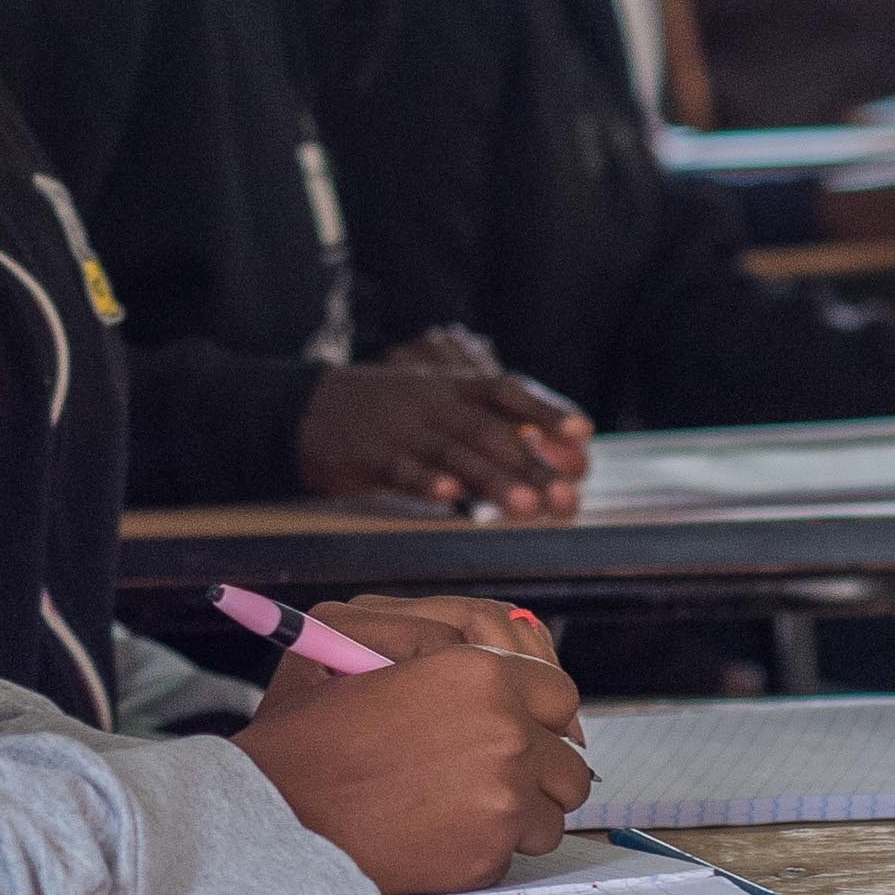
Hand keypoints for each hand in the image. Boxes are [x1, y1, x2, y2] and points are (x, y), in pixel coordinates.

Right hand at [237, 637, 593, 893]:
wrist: (276, 820)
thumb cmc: (306, 737)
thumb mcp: (347, 644)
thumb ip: (426, 630)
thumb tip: (491, 643)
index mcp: (477, 673)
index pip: (557, 693)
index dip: (540, 714)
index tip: (525, 728)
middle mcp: (504, 733)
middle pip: (569, 761)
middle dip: (540, 769)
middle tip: (497, 773)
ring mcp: (502, 799)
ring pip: (551, 812)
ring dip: (520, 812)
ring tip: (463, 806)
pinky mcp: (486, 855)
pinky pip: (515, 852)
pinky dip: (486, 848)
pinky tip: (439, 834)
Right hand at [296, 354, 590, 517]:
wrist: (310, 409)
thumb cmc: (392, 415)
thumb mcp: (440, 405)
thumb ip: (491, 427)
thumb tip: (556, 459)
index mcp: (455, 388)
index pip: (509, 392)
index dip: (547, 410)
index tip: (583, 433)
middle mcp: (435, 404)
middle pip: (491, 431)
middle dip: (533, 465)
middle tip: (566, 497)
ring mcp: (404, 429)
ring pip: (454, 453)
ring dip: (493, 480)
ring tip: (526, 507)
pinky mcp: (371, 456)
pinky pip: (401, 468)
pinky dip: (426, 481)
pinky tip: (449, 496)